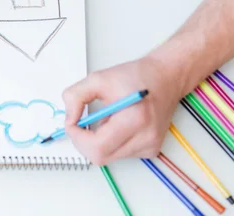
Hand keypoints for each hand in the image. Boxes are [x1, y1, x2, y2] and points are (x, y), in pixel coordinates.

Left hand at [61, 56, 183, 164]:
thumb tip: (68, 119)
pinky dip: (110, 142)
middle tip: (80, 124)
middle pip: (100, 157)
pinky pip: (119, 154)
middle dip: (83, 142)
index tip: (71, 123)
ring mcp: (150, 146)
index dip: (78, 138)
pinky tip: (117, 125)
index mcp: (135, 119)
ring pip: (108, 157)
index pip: (98, 147)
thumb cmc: (135, 76)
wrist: (165, 78)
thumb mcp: (98, 79)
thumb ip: (75, 97)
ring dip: (97, 141)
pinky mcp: (150, 150)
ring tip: (106, 118)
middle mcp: (146, 138)